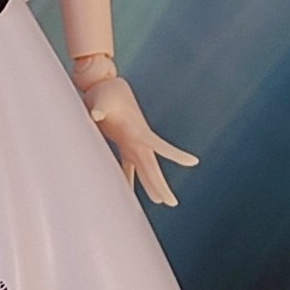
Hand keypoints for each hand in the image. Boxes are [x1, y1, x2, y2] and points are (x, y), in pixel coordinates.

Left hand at [76, 68, 198, 206]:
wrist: (105, 86)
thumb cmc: (106, 92)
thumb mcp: (103, 99)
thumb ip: (100, 108)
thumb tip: (96, 115)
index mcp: (138, 131)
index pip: (160, 146)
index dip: (176, 155)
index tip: (193, 162)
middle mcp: (138, 140)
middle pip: (152, 167)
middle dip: (160, 185)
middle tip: (172, 203)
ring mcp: (132, 143)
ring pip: (143, 169)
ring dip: (150, 185)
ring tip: (161, 202)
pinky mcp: (122, 144)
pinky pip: (127, 166)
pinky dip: (127, 178)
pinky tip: (126, 193)